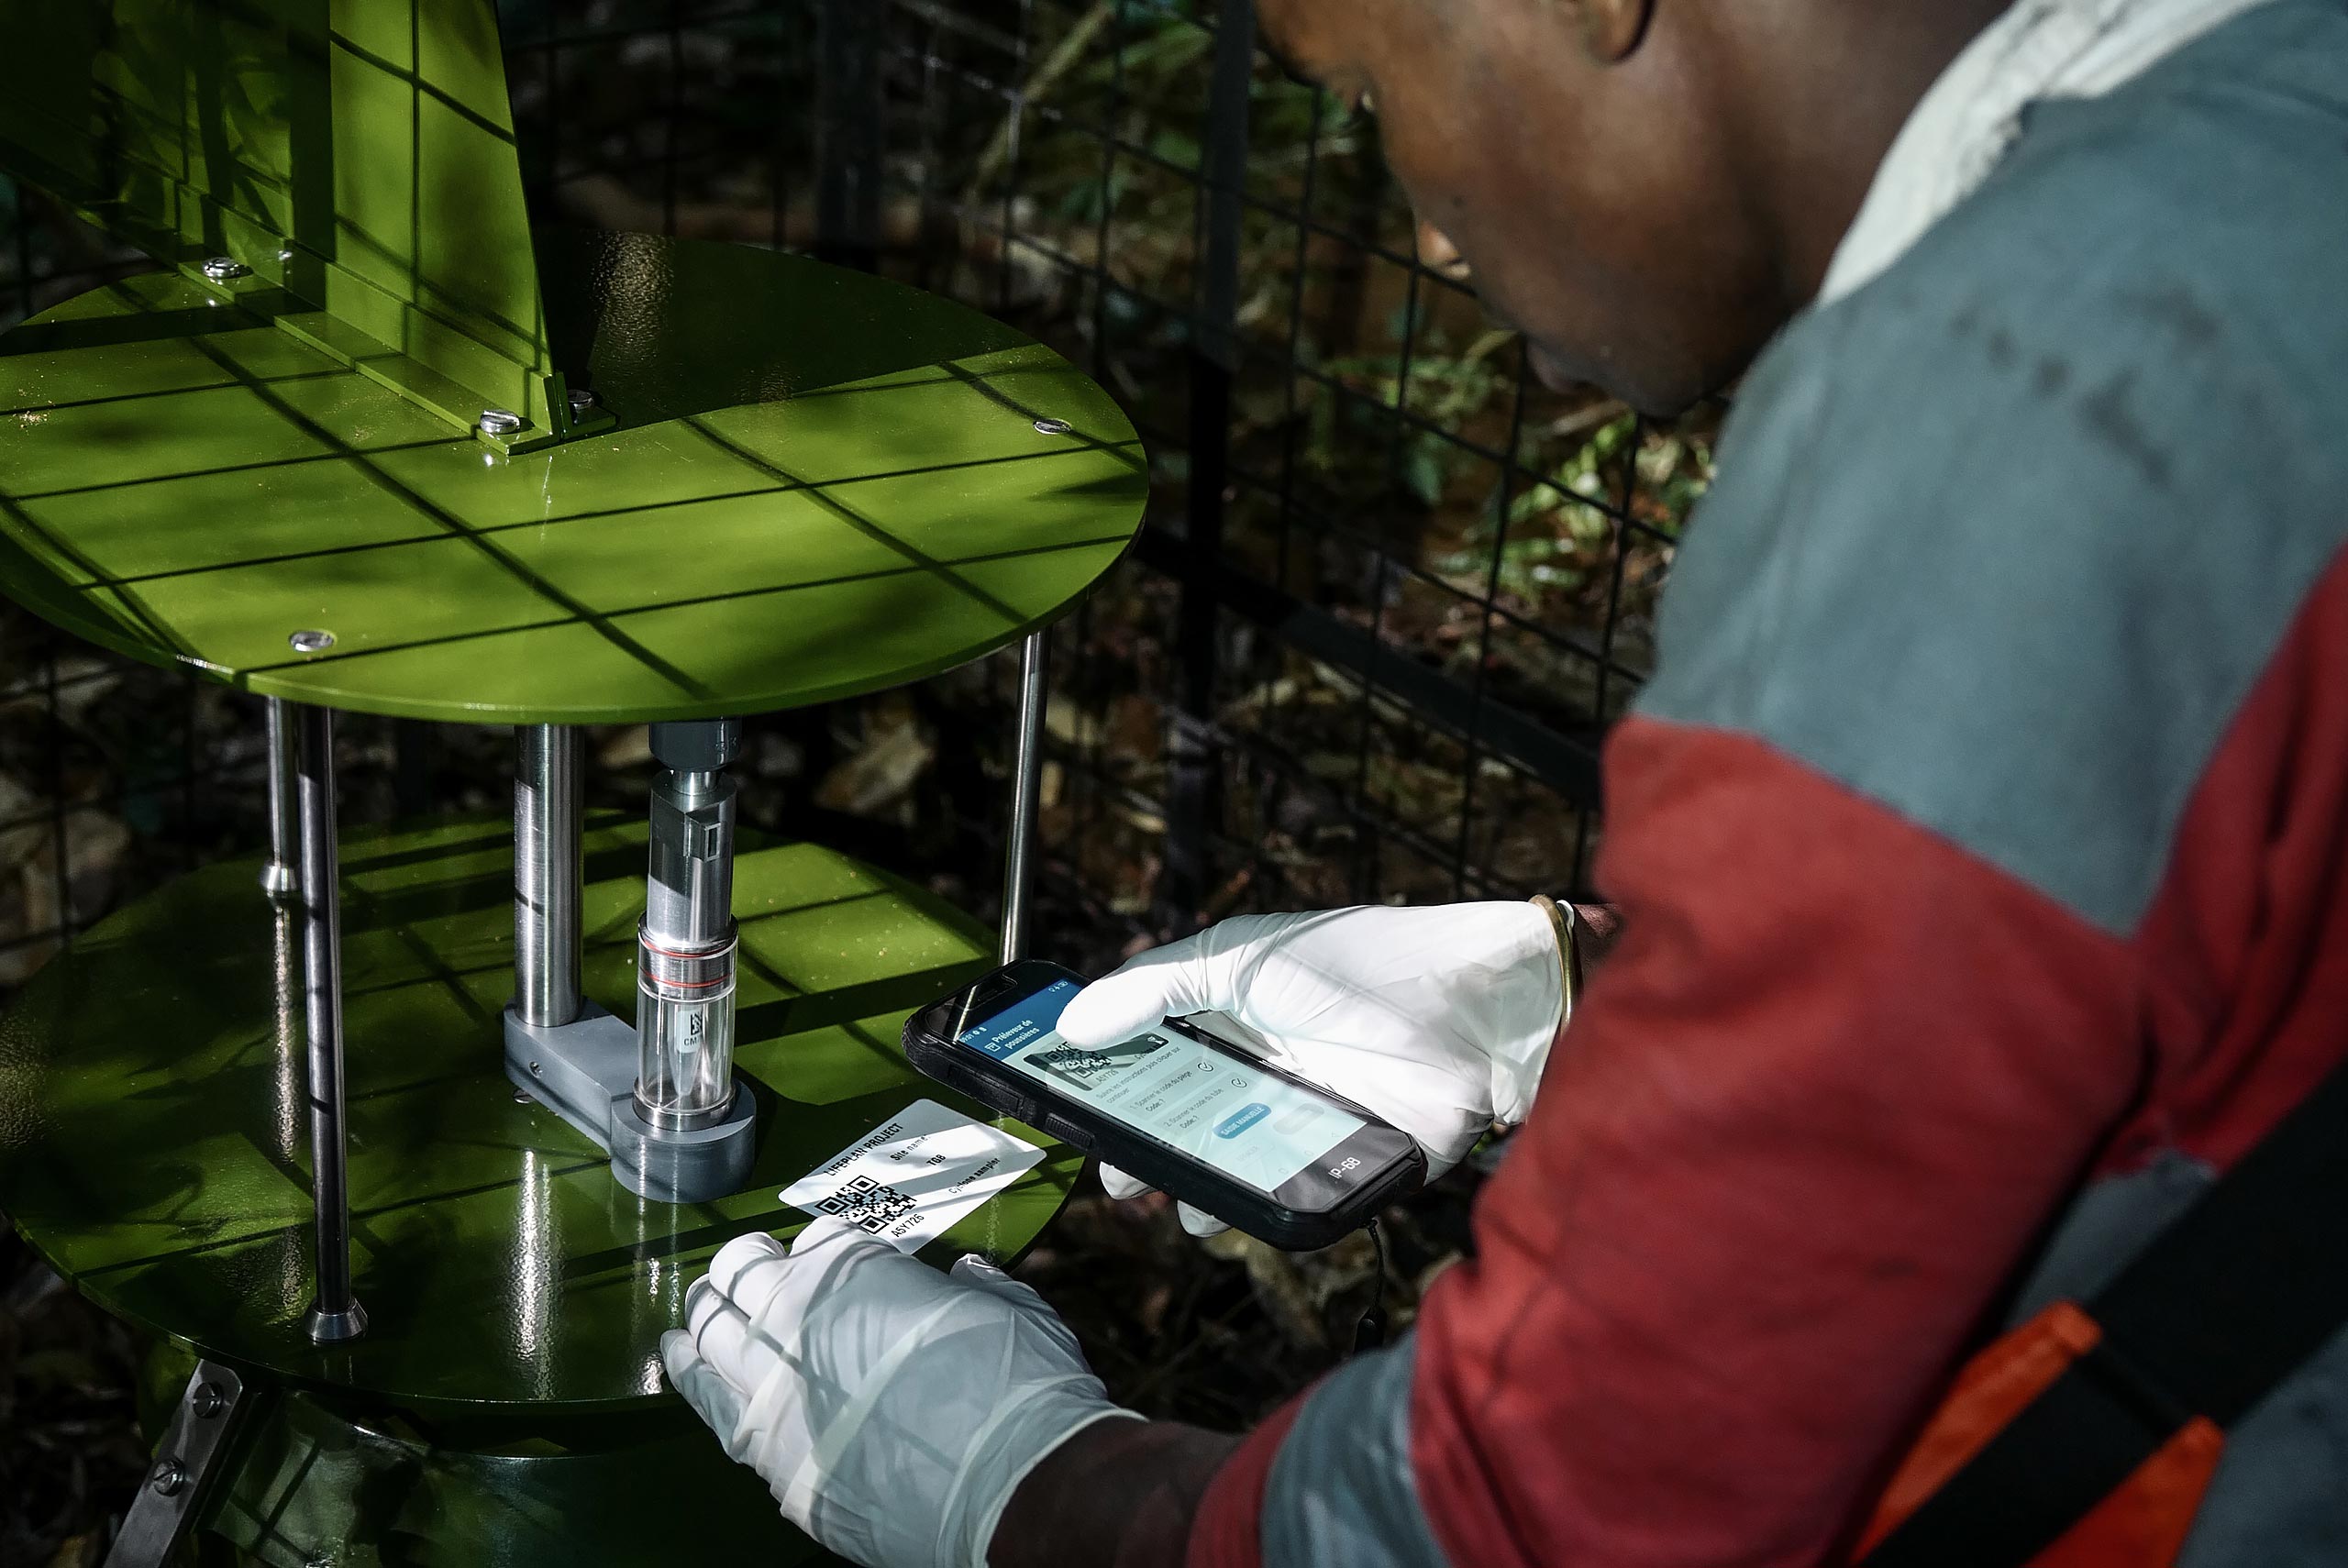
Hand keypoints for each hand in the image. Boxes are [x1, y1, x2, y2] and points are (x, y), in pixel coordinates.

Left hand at [661, 1218, 1137, 1567]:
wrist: (1011, 1484)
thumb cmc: (1017, 1388)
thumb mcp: (1010, 1310)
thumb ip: (974, 1288)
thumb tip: (967, 1275)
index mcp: (852, 1271)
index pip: (816, 1238)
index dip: (821, 1245)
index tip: (824, 1255)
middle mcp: (796, 1319)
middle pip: (743, 1276)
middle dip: (744, 1268)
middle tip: (746, 1271)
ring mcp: (773, 1389)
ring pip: (711, 1335)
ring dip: (705, 1315)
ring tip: (698, 1309)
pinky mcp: (769, 1454)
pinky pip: (709, 1404)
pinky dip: (687, 1374)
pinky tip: (678, 1357)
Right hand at [1056, 902, 1567, 1234]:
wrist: (1469, 1012)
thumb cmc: (1357, 966)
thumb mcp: (1240, 960)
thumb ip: (1155, 988)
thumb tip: (1072, 1023)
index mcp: (1229, 1012)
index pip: (1150, 1052)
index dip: (1109, 1080)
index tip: (1069, 1107)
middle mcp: (1257, 1068)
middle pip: (1179, 1119)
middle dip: (1141, 1150)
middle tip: (1117, 1176)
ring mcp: (1295, 1119)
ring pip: (1223, 1166)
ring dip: (1190, 1188)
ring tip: (1171, 1198)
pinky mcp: (1335, 1164)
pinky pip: (1278, 1196)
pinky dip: (1245, 1208)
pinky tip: (1223, 1213)